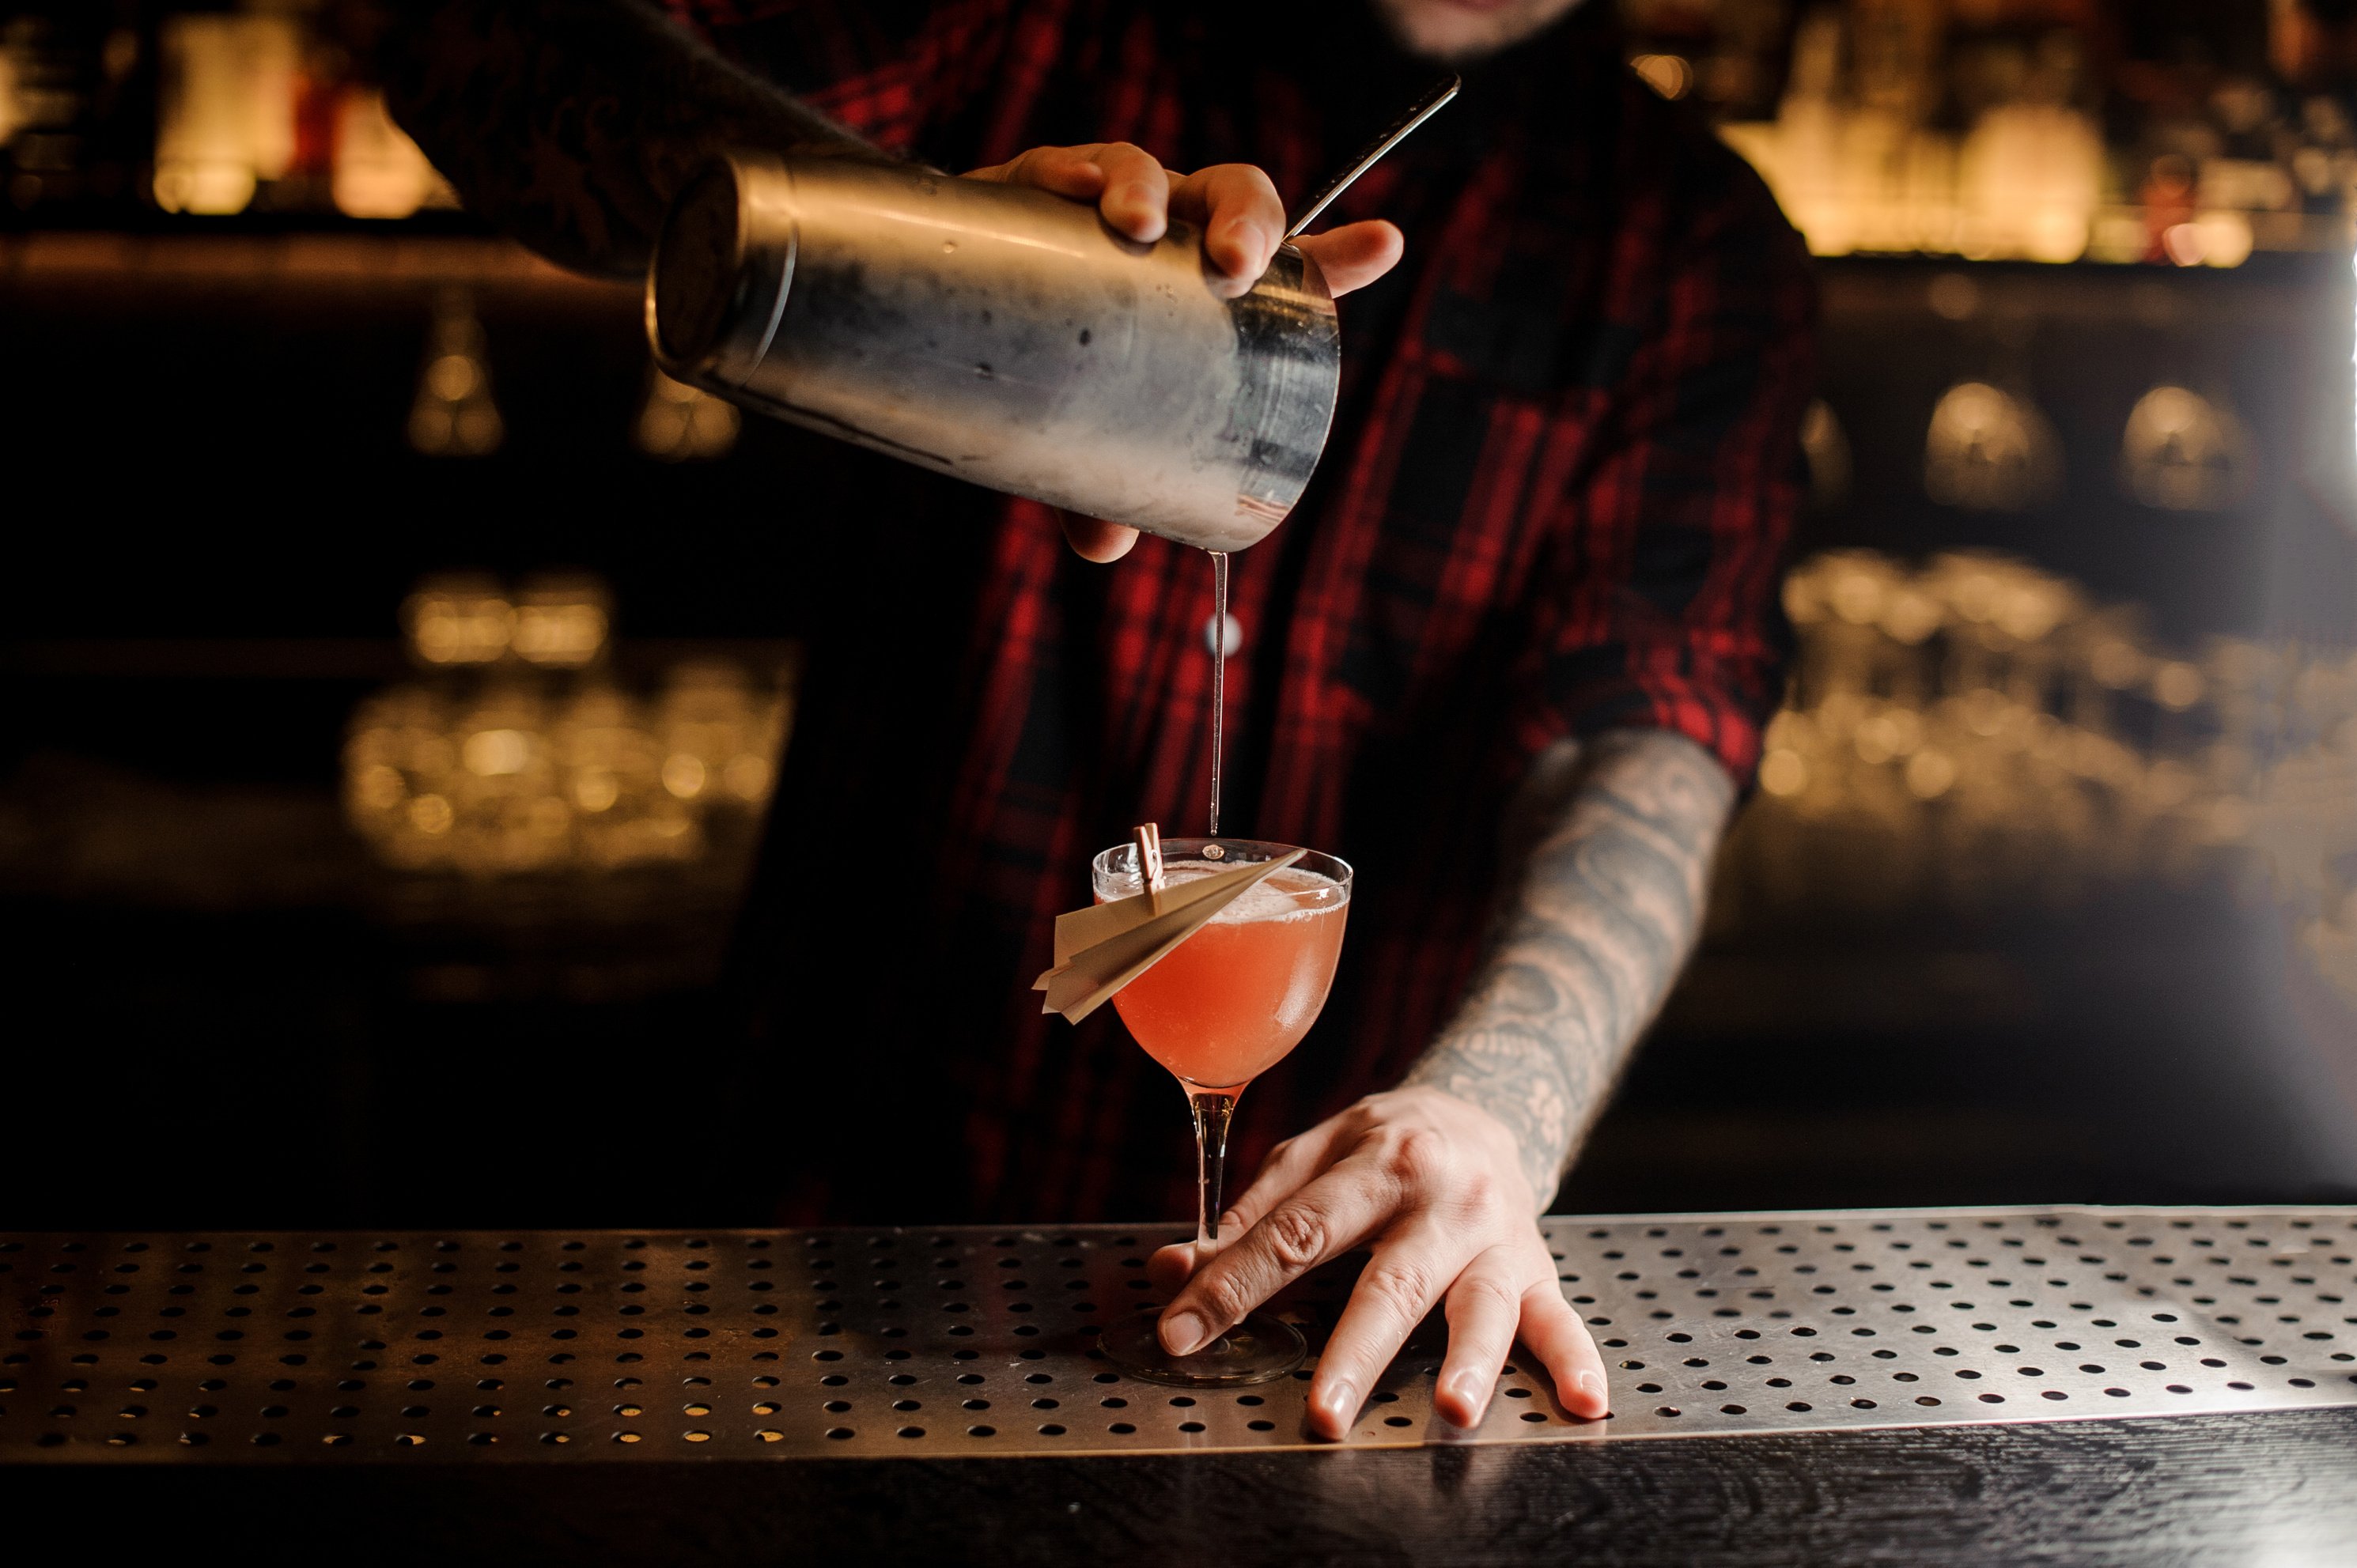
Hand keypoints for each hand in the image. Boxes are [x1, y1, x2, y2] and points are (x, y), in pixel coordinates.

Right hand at [966, 142, 1402, 562]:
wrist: (959, 320)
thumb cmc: (1058, 380)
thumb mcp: (1094, 443)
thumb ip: (1108, 491)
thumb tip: (1101, 549)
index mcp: (1210, 289)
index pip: (1291, 269)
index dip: (1342, 253)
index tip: (1383, 244)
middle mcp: (1172, 236)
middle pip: (1234, 200)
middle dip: (1247, 222)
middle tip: (1234, 267)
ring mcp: (1108, 208)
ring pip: (1153, 173)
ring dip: (1151, 188)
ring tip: (1138, 224)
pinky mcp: (1034, 194)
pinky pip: (1061, 167)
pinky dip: (1072, 171)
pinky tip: (1079, 189)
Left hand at [1146, 1086, 1610, 1438]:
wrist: (1487, 1107)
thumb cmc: (1383, 1144)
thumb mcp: (1310, 1157)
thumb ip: (1247, 1217)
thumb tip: (1172, 1271)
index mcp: (1375, 1160)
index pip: (1295, 1232)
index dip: (1234, 1285)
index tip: (1184, 1332)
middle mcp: (1441, 1197)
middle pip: (1390, 1280)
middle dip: (1353, 1350)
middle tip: (1322, 1412)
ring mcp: (1496, 1236)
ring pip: (1480, 1304)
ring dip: (1470, 1360)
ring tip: (1452, 1410)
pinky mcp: (1537, 1268)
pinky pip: (1560, 1317)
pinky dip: (1576, 1360)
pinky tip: (1584, 1401)